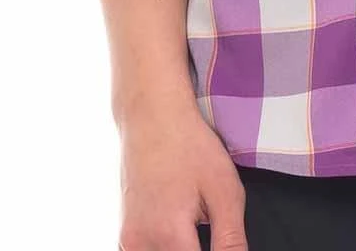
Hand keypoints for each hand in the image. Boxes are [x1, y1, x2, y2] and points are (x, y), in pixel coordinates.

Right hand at [117, 103, 246, 250]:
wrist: (152, 118)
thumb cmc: (188, 145)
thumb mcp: (224, 189)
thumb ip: (231, 238)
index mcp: (169, 237)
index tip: (221, 237)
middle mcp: (140, 245)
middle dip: (196, 247)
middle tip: (205, 218)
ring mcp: (128, 241)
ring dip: (182, 247)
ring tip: (193, 218)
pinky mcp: (124, 235)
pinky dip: (166, 246)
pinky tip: (178, 221)